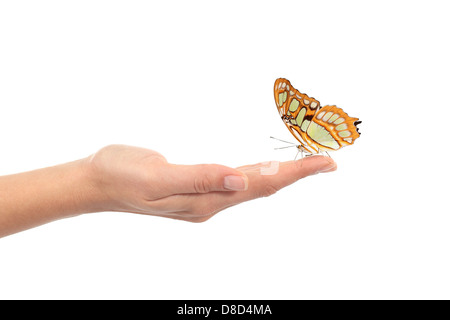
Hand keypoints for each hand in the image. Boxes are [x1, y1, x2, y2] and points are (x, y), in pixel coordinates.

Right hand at [88, 145, 336, 221]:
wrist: (99, 182)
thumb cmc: (122, 175)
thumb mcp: (157, 176)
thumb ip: (199, 178)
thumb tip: (239, 178)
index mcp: (204, 200)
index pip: (259, 185)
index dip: (293, 173)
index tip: (323, 162)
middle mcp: (210, 202)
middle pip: (263, 187)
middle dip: (297, 174)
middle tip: (327, 161)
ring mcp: (204, 198)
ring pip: (252, 186)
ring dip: (281, 176)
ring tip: (305, 165)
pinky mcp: (196, 189)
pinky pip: (236, 182)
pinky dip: (258, 174)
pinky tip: (263, 171)